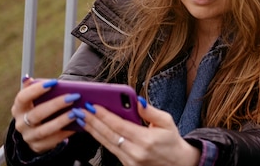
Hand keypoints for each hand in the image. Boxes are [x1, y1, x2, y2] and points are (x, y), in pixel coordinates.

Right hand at [11, 76, 76, 152]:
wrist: (34, 132)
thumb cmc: (38, 108)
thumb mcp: (34, 99)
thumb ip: (35, 88)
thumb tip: (28, 78)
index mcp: (18, 108)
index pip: (22, 98)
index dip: (36, 90)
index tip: (54, 82)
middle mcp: (20, 123)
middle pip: (37, 114)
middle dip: (56, 105)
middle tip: (73, 97)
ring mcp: (28, 136)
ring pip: (45, 130)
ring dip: (62, 120)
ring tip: (76, 112)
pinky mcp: (38, 146)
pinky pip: (53, 140)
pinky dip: (66, 132)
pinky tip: (77, 124)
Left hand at [80, 99, 200, 165]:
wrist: (177, 164)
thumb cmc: (172, 141)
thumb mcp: (167, 122)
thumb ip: (150, 112)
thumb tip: (138, 100)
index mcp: (146, 140)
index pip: (119, 126)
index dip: (105, 116)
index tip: (94, 106)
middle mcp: (135, 152)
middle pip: (109, 135)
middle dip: (93, 122)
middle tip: (81, 111)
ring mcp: (130, 161)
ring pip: (106, 143)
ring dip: (93, 130)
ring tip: (83, 119)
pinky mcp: (127, 165)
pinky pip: (110, 150)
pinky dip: (101, 139)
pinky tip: (94, 130)